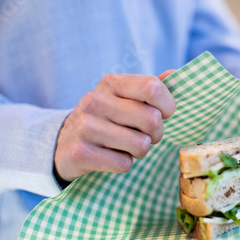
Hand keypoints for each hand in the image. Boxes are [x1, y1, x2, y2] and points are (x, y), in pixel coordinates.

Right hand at [54, 70, 175, 181]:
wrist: (64, 143)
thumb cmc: (108, 119)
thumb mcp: (125, 98)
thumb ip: (151, 88)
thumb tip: (176, 74)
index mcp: (111, 83)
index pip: (153, 88)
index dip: (168, 105)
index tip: (164, 114)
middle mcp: (95, 100)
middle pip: (152, 119)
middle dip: (156, 133)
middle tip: (144, 135)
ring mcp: (85, 126)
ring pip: (141, 144)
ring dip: (140, 151)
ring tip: (126, 146)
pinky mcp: (80, 153)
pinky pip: (124, 164)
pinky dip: (123, 164)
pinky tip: (111, 157)